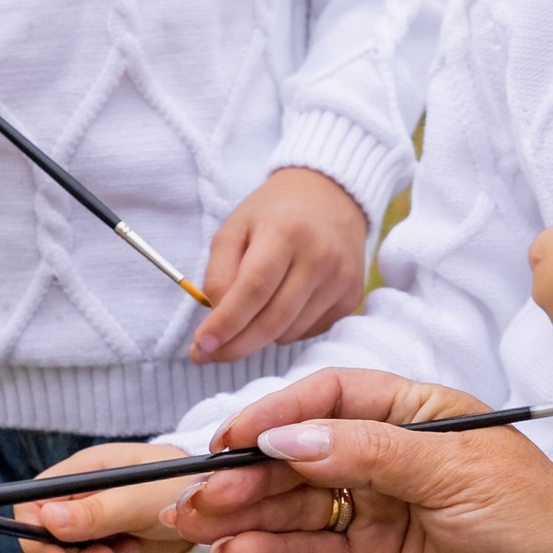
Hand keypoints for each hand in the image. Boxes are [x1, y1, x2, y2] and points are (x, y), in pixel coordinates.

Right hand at [15, 443, 209, 552]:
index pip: (31, 504)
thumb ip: (96, 511)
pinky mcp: (102, 540)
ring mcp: (88, 519)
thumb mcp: (140, 500)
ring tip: (129, 552)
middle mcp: (78, 494)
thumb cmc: (182, 487)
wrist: (215, 509)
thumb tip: (47, 519)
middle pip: (42, 539)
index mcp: (81, 471)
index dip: (38, 536)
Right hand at [143, 365, 552, 552]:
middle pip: (300, 454)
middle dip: (248, 471)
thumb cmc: (535, 518)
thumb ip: (370, 453)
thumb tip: (289, 437)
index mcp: (416, 412)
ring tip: (199, 525)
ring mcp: (375, 511)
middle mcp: (388, 457)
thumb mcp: (456, 472)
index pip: (331, 398)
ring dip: (246, 513)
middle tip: (199, 490)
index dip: (278, 413)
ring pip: (296, 505)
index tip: (235, 436)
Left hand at [193, 167, 369, 363]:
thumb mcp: (235, 229)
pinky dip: (284, 330)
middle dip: (235, 345)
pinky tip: (280, 305)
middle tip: (208, 354)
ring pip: (288, 332)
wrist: (330, 198)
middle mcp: (320, 256)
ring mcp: (341, 279)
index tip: (201, 345)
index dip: (226, 323)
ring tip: (248, 314)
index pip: (253, 289)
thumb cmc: (274, 215)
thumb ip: (219, 274)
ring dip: (259, 336)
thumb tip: (217, 323)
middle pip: (272, 320)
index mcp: (286, 231)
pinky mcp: (351, 297)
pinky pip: (308, 332)